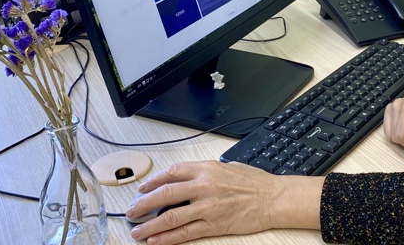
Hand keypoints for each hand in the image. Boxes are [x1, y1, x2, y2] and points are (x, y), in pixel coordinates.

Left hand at [126, 161, 321, 243]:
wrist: (273, 198)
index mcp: (207, 168)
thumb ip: (205, 171)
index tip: (142, 188)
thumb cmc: (254, 182)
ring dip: (150, 226)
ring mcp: (208, 207)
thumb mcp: (227, 167)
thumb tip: (186, 178)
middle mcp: (204, 186)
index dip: (152, 181)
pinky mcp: (214, 225)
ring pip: (170, 216)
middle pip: (165, 194)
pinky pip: (185, 233)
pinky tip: (156, 240)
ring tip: (137, 231)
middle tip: (131, 211)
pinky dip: (167, 238)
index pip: (172, 172)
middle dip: (143, 204)